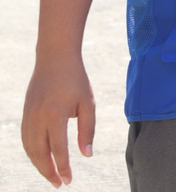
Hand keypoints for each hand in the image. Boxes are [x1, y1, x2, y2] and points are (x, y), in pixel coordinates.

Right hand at [22, 57, 95, 187]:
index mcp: (56, 115)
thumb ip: (87, 130)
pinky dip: (32, 153)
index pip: (58, 149)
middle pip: (40, 154)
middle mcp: (38, 118)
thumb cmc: (76, 81)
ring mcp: (28, 116)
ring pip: (30, 149)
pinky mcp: (24, 114)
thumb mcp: (88, 103)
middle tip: (59, 184)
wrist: (55, 59)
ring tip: (51, 175)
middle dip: (49, 172)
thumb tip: (86, 155)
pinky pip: (26, 140)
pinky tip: (41, 159)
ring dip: (39, 165)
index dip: (63, 167)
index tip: (69, 180)